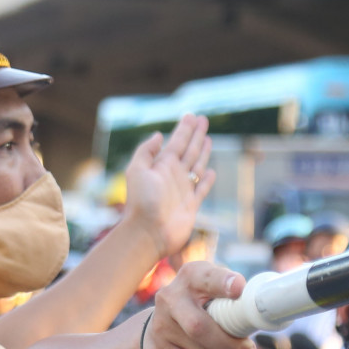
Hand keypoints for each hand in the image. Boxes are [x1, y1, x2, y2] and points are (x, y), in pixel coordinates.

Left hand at [119, 114, 214, 257]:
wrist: (148, 233)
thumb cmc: (141, 202)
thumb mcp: (137, 170)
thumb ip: (146, 151)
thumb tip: (159, 135)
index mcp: (162, 165)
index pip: (177, 141)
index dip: (185, 128)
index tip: (191, 115)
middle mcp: (173, 175)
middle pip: (189, 150)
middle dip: (196, 135)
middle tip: (203, 119)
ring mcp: (183, 190)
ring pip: (197, 166)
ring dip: (203, 152)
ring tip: (208, 138)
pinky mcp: (191, 206)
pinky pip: (201, 189)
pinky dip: (208, 180)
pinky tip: (211, 172)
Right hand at [143, 262, 254, 348]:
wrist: (158, 334)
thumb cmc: (201, 311)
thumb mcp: (213, 294)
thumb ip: (234, 299)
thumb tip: (266, 316)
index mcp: (191, 277)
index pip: (206, 277)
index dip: (223, 283)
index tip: (239, 289)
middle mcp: (171, 298)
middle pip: (200, 327)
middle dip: (230, 344)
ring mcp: (161, 327)